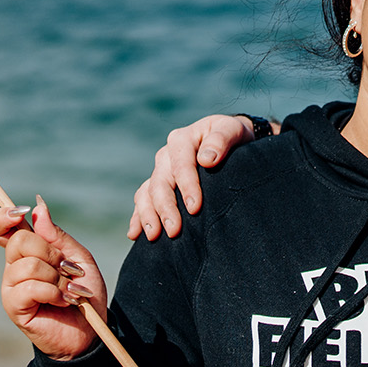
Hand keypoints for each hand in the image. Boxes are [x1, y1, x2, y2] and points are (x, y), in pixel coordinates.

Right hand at [0, 197, 109, 359]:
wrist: (90, 330)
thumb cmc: (85, 294)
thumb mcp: (79, 259)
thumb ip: (58, 236)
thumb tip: (38, 208)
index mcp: (28, 253)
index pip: (1, 228)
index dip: (4, 216)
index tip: (21, 211)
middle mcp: (14, 267)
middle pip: (18, 241)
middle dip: (50, 252)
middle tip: (66, 270)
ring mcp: (12, 287)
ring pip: (27, 265)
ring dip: (57, 277)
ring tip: (69, 291)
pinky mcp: (14, 306)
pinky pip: (29, 287)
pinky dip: (53, 292)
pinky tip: (63, 301)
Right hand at [127, 114, 265, 240]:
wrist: (228, 139)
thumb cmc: (232, 135)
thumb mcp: (231, 130)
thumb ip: (221, 140)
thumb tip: (206, 160)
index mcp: (182, 140)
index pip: (181, 165)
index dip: (187, 187)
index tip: (195, 208)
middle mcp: (166, 155)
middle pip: (160, 183)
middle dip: (166, 208)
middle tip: (174, 231)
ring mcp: (160, 171)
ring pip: (147, 193)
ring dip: (148, 215)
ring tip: (154, 236)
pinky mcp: (158, 184)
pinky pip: (142, 200)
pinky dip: (138, 217)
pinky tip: (135, 234)